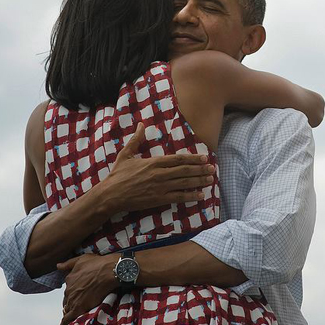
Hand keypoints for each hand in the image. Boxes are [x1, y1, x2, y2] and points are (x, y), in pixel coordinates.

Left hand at [56, 253, 119, 324]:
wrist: (110, 271)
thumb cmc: (99, 264)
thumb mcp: (81, 259)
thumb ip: (68, 264)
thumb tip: (58, 266)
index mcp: (70, 279)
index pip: (68, 289)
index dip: (72, 292)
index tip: (77, 294)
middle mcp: (69, 289)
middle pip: (67, 299)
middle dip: (71, 301)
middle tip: (79, 303)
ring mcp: (73, 299)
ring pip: (68, 308)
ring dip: (70, 311)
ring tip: (74, 314)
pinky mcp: (79, 308)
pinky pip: (67, 319)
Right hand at [95, 122, 215, 213]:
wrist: (111, 194)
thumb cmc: (118, 175)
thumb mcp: (126, 154)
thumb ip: (136, 139)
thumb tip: (140, 124)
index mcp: (154, 162)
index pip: (178, 158)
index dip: (193, 158)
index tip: (204, 158)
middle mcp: (160, 174)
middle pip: (185, 170)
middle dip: (200, 169)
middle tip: (212, 168)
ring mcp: (160, 187)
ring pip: (184, 183)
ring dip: (199, 181)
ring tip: (210, 179)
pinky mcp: (159, 199)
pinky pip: (178, 197)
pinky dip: (190, 196)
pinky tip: (200, 195)